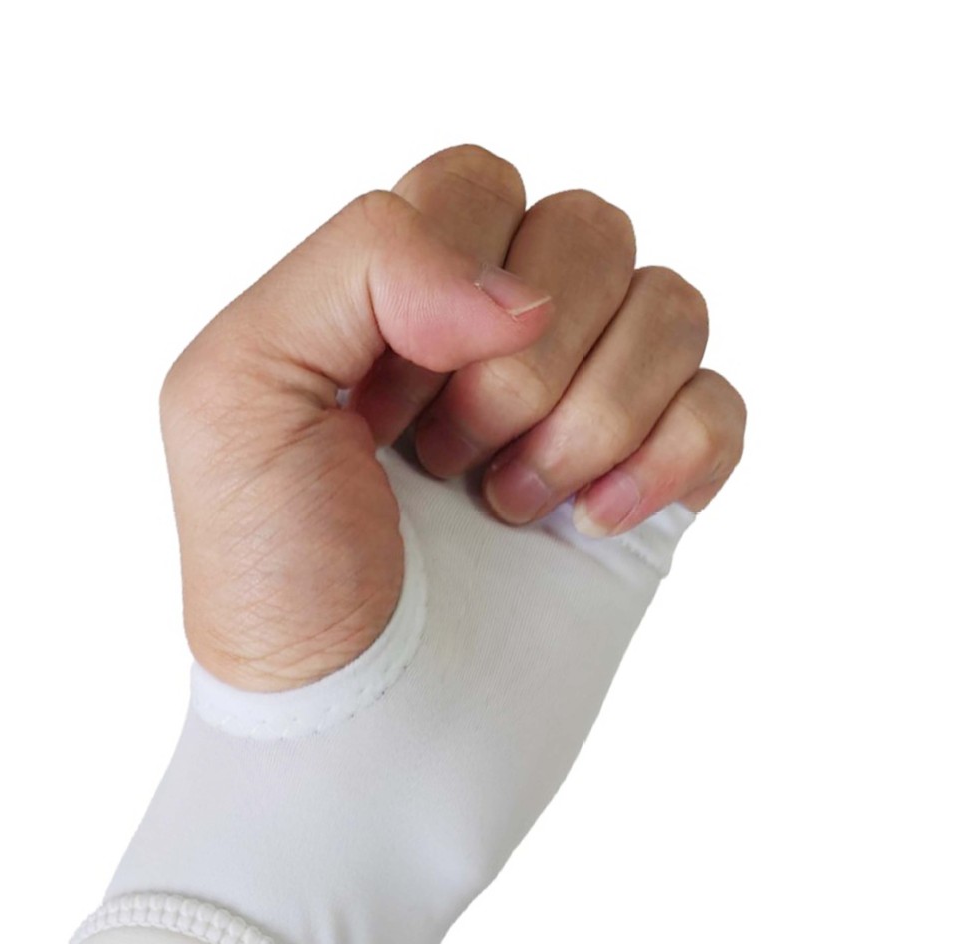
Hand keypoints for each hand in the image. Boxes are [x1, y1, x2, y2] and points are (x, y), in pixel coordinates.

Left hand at [160, 144, 744, 690]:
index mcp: (392, 305)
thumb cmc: (274, 585)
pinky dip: (672, 458)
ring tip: (512, 509)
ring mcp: (579, 421)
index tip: (381, 410)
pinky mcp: (646, 499)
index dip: (448, 281)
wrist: (351, 743)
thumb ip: (357, 263)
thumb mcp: (234, 392)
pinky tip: (590, 528)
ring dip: (595, 414)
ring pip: (674, 307)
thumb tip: (522, 293)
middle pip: (592, 232)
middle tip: (449, 465)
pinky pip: (722, 407)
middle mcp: (494, 349)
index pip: (478, 187)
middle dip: (524, 362)